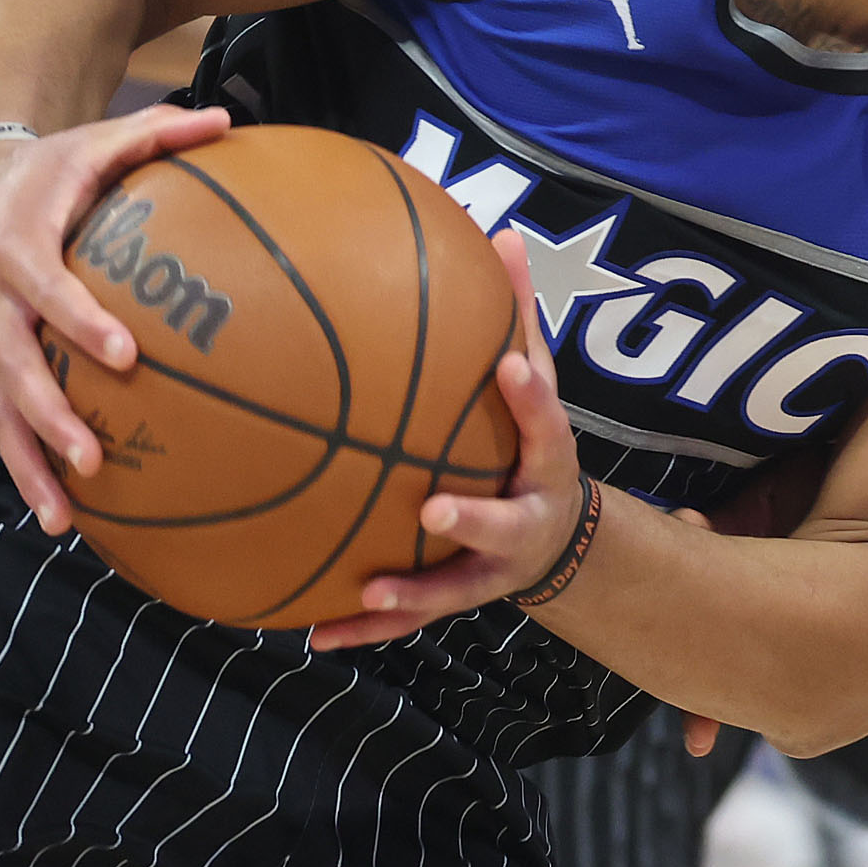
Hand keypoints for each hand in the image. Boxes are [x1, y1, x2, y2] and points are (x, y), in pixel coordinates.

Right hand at [0, 102, 233, 527]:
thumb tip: (226, 122)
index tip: (124, 354)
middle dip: (48, 414)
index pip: (46, 287)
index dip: (78, 320)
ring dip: (28, 461)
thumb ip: (155, 132)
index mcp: (17, 244)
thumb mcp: (92, 141)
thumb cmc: (48, 169)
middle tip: (93, 456)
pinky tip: (58, 514)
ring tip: (63, 515)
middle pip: (11, 365)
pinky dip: (22, 466)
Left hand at [313, 231, 589, 649]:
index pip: (545, 426)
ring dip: (411, 596)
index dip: (531, 400)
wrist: (555, 538)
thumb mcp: (539, 382)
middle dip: (472, 522)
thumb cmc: (529, 443)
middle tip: (435, 508)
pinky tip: (311, 633)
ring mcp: (488, 571)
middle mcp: (522, 523)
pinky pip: (402, 620)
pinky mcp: (452, 598)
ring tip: (367, 592)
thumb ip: (519, 318)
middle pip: (503, 526)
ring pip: (450, 590)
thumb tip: (505, 233)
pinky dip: (360, 629)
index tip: (508, 369)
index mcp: (546, 464)